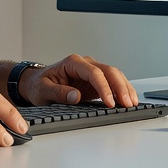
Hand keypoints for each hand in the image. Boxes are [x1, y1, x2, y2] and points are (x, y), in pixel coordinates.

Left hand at [20, 55, 137, 107]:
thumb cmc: (39, 85)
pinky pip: (113, 83)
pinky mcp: (95, 82)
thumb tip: (75, 96)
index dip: (104, 87)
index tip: (109, 102)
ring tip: (132, 103)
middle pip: (109, 71)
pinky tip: (128, 100)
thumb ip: (58, 92)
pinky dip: (122, 91)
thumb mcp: (43, 91)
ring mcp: (92, 71)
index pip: (94, 72)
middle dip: (120, 87)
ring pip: (114, 75)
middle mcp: (85, 64)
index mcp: (73, 63)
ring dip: (125, 88)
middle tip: (127, 104)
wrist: (36, 83)